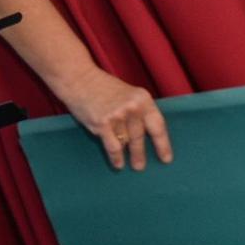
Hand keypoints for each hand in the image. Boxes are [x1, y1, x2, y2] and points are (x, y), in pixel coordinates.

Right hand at [51, 66, 171, 170]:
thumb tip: (145, 135)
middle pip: (140, 137)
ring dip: (127, 155)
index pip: (158, 126)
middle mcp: (133, 108)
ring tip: (129, 165)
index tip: (166, 158)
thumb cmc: (102, 86)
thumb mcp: (127, 94)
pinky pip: (113, 147)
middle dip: (140, 154)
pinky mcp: (102, 124)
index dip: (163, 144)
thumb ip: (137, 111)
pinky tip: (117, 164)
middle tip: (140, 166)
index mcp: (142, 99)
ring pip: (126, 143)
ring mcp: (118, 116)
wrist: (78, 78)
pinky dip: (116, 158)